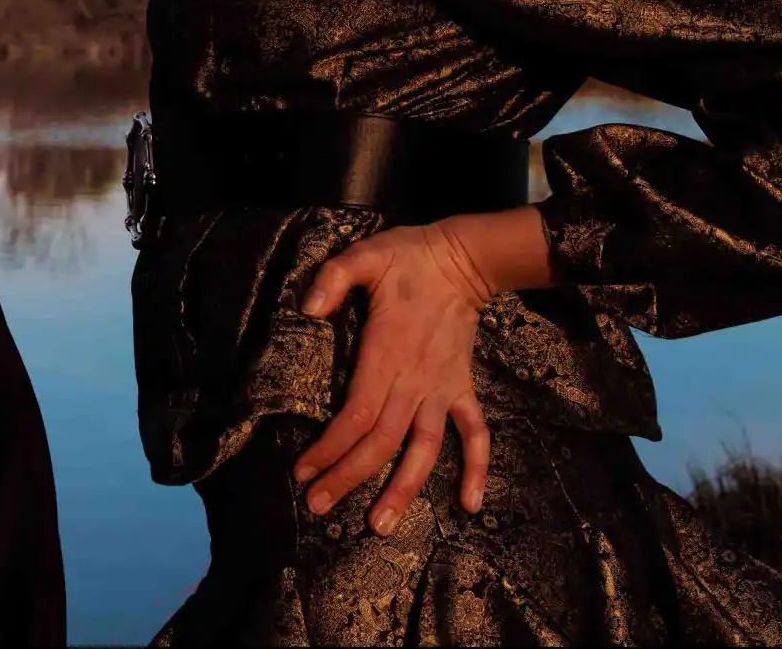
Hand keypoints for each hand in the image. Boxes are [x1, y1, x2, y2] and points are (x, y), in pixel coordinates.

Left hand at [293, 217, 496, 534]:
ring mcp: (442, 391)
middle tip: (319, 507)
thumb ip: (333, 278)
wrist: (462, 260)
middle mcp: (415, 383)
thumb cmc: (406, 259)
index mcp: (386, 356)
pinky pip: (475, 435)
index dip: (330, 448)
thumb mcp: (364, 255)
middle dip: (349, 478)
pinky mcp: (462, 390)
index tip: (304, 471)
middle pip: (381, 442)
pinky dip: (476, 469)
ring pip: (424, 450)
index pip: (355, 415)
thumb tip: (308, 308)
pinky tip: (470, 505)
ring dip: (403, 489)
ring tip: (381, 525)